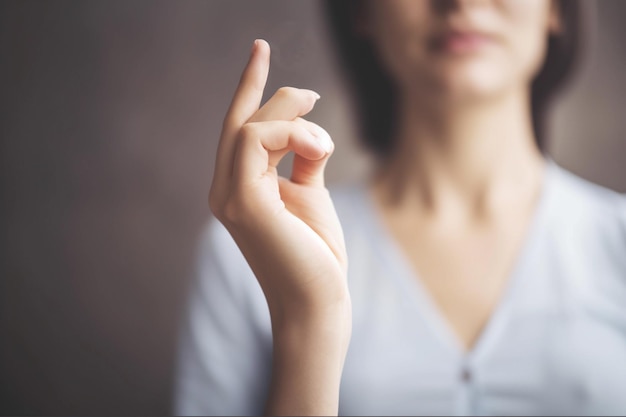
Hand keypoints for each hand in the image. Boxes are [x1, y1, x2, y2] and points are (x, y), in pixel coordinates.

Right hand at [209, 39, 348, 321]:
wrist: (318, 300)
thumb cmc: (315, 252)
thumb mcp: (310, 192)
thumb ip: (302, 158)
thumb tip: (308, 130)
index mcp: (239, 187)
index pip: (239, 130)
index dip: (249, 86)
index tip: (261, 48)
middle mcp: (225, 189)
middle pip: (242, 122)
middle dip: (274, 95)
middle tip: (314, 96)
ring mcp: (230, 197)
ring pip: (248, 128)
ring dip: (291, 120)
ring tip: (323, 143)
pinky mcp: (244, 203)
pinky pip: (258, 141)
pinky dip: (292, 133)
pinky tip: (320, 149)